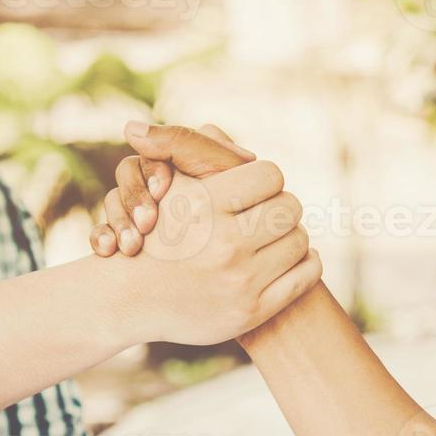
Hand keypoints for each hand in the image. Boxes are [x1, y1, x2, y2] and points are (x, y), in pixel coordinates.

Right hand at [95, 122, 321, 345]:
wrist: (131, 301)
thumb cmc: (152, 234)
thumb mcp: (161, 184)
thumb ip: (181, 144)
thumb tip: (149, 124)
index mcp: (204, 206)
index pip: (270, 174)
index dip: (264, 180)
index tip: (254, 191)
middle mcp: (224, 244)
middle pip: (289, 207)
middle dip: (280, 208)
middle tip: (268, 215)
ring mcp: (240, 281)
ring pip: (299, 241)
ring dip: (290, 237)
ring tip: (274, 238)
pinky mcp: (252, 311)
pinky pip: (305, 276)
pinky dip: (304, 264)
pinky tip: (289, 261)